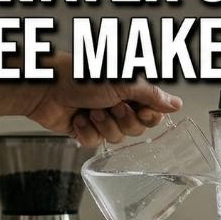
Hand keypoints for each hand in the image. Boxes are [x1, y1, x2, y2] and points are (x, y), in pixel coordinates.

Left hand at [23, 54, 182, 145]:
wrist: (44, 87)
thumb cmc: (79, 75)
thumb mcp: (122, 81)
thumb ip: (151, 95)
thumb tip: (176, 104)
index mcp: (129, 90)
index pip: (153, 113)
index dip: (148, 116)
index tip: (140, 109)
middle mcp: (117, 103)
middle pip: (136, 129)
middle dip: (122, 120)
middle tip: (110, 105)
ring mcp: (100, 117)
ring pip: (116, 138)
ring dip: (102, 125)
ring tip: (90, 110)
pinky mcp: (84, 130)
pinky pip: (94, 143)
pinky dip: (85, 132)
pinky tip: (78, 119)